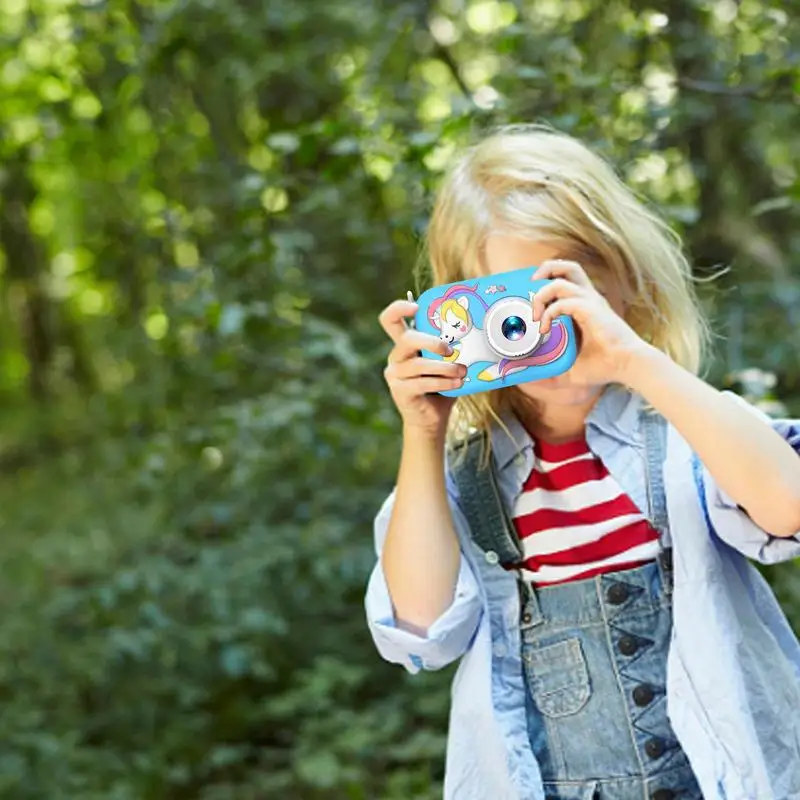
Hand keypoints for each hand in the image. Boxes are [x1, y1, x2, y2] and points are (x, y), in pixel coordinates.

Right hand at [379, 299, 466, 438]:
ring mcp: (395, 375)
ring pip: (419, 365)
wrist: (431, 420)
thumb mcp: (446, 364)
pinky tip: (457, 384)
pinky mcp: (400, 391)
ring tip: (462, 371)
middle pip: (407, 339)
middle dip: (430, 341)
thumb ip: (451, 349)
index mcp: (405, 345)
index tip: (416, 307)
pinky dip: (444, 383)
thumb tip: (477, 333)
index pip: (390, 320)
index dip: (399, 308)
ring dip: (445, 368)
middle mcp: (396, 357)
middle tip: (450, 349)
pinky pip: (423, 383)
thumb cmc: (441, 387)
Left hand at [530, 259, 652, 385]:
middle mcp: (587, 299)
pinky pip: (564, 302)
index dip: (545, 282)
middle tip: (530, 289)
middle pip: (567, 267)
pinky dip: (549, 312)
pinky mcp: (592, 310)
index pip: (564, 280)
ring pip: (562, 280)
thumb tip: (527, 379)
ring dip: (542, 294)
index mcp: (584, 306)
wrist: (628, 367)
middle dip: (545, 271)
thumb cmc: (604, 367)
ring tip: (534, 315)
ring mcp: (590, 302)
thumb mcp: (568, 370)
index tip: (527, 299)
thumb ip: (549, 371)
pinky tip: (544, 329)